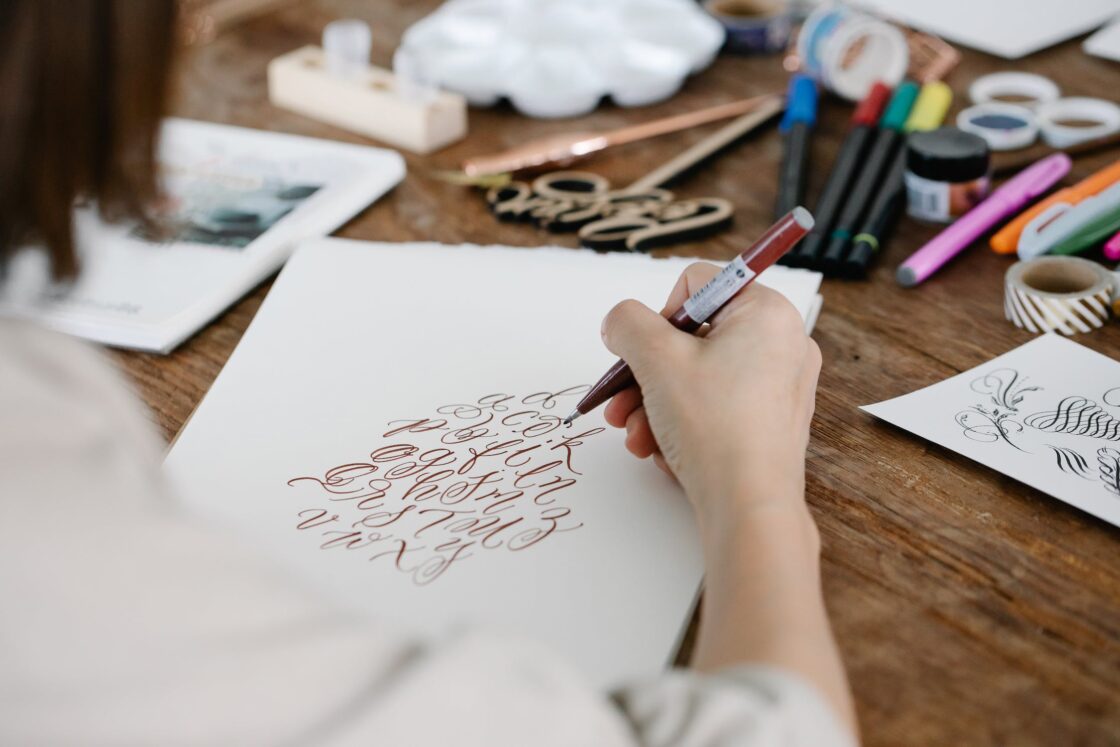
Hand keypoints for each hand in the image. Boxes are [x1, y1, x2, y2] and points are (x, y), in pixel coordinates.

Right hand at [600, 262, 820, 526]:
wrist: (749, 506)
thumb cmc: (714, 427)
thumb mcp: (655, 358)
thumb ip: (627, 323)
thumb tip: (619, 322)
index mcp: (767, 312)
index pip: (696, 285)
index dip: (659, 317)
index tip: (644, 354)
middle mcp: (783, 342)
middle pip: (692, 338)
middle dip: (646, 374)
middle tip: (621, 403)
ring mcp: (781, 385)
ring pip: (698, 378)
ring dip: (656, 404)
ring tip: (638, 436)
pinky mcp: (772, 422)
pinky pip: (716, 407)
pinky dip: (683, 424)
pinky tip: (663, 451)